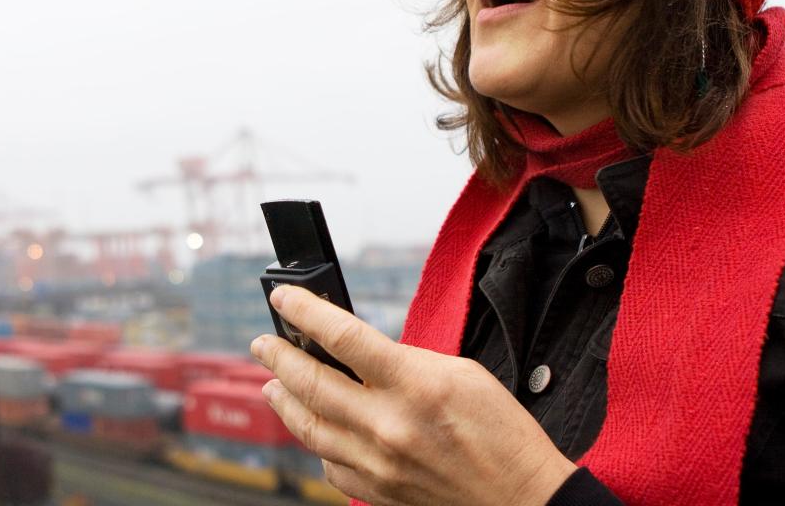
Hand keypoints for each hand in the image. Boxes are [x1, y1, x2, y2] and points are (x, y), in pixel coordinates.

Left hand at [250, 285, 576, 505]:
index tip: (284, 298)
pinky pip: (329, 464)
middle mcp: (387, 425)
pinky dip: (316, 441)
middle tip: (263, 342)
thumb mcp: (461, 373)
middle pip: (310, 382)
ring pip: (307, 426)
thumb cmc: (502, 433)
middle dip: (278, 356)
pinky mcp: (377, 492)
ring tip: (272, 383)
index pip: (342, 337)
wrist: (521, 498)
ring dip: (283, 399)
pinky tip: (313, 427)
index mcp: (413, 384)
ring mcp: (377, 463)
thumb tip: (362, 353)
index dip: (305, 312)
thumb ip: (406, 360)